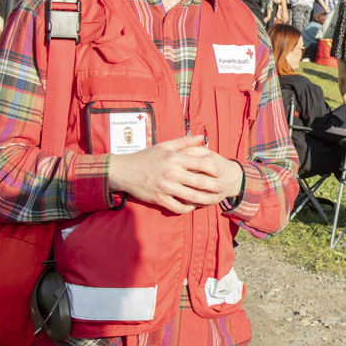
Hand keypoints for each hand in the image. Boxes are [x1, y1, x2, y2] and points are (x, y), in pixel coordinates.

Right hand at [105, 134, 236, 213]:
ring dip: (206, 200)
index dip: (214, 169)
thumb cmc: (145, 157)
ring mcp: (166, 187)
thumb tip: (202, 137)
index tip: (220, 172)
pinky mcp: (159, 199)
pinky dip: (188, 208)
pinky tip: (193, 206)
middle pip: (200, 182)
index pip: (201, 164)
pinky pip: (178, 207)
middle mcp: (172, 173)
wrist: (123, 171)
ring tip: (214, 200)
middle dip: (215, 187)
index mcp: (174, 158)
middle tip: (222, 188)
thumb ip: (184, 142)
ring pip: (192, 197)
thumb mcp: (164, 146)